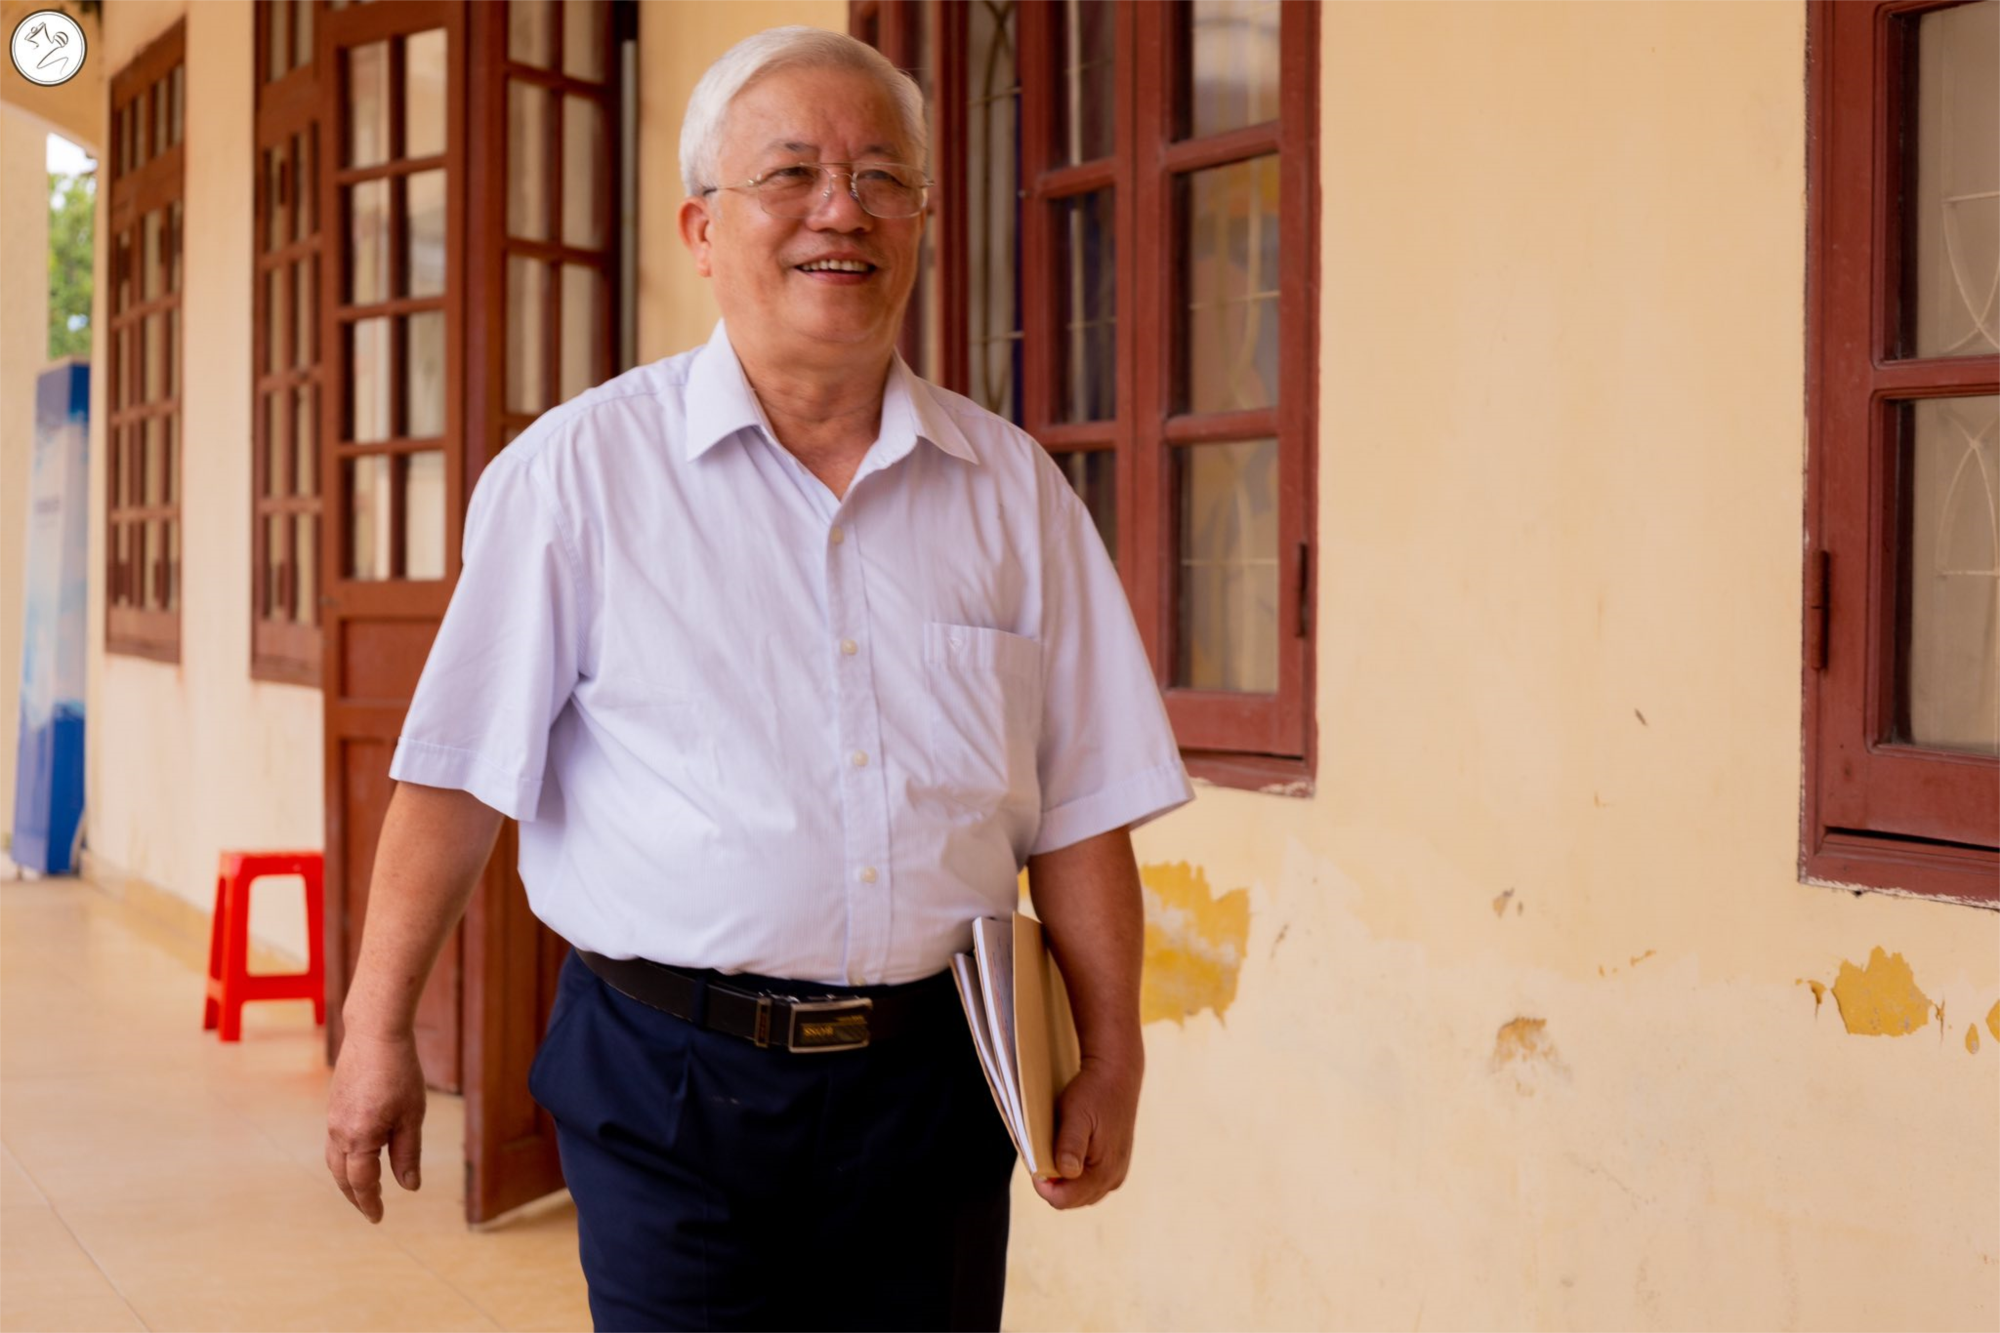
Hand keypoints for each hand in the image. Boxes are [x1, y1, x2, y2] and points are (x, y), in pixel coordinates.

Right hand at [324, 1027, 427, 1222]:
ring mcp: (333, 1119)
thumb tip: (409, 1187)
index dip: (371, 1202)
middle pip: (343, 1176)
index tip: (378, 1218)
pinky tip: (359, 1156)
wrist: (374, 1034)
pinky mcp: (334, 1106)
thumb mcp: (411, 1116)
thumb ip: (408, 1154)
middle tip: (370, 1210)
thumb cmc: (398, 1073)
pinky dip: (345, 1158)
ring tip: (364, 1188)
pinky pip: (335, 1142)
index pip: (362, 1182)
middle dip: (355, 1196)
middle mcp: (339, 1132)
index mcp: (359, 1138)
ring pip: (335, 1160)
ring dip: (348, 1178)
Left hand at [1032, 1052, 1140, 1209]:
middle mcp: (1114, 1178)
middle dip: (1054, 1184)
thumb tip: (1066, 1173)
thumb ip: (1070, 1145)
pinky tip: (1069, 1154)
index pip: (1063, 1199)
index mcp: (1104, 1171)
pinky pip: (1090, 1182)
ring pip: (1081, 1193)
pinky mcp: (1116, 1165)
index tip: (1034, 1164)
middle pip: (1072, 1200)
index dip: (1043, 1186)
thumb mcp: (1075, 1115)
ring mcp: (1117, 1173)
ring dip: (1064, 1181)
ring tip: (1055, 1152)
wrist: (1118, 1075)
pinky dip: (1076, 1175)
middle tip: (1044, 1154)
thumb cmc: (1093, 1093)